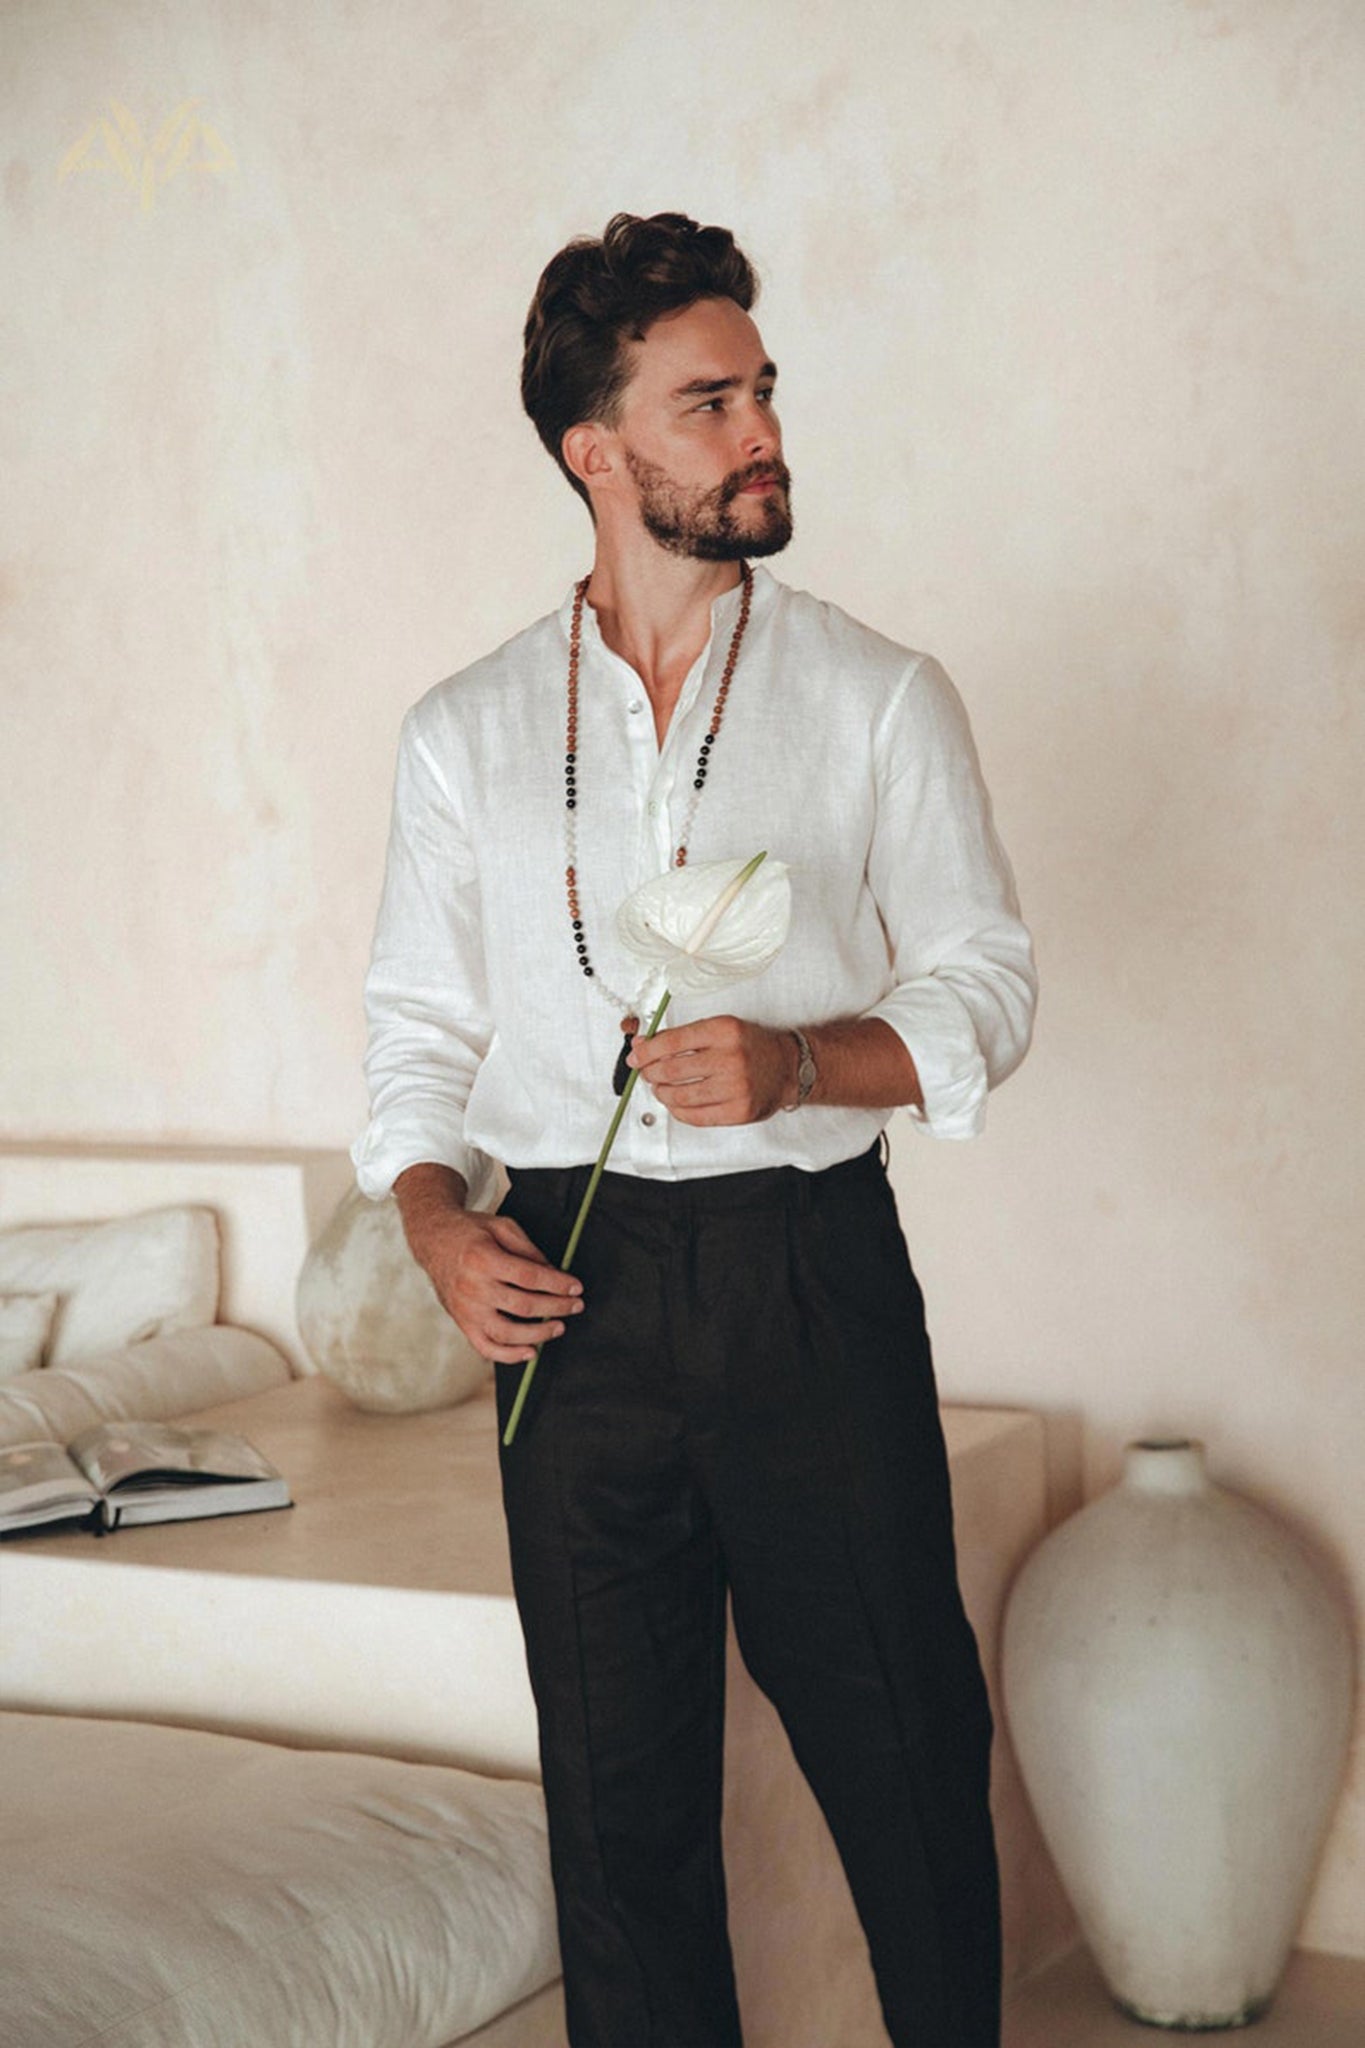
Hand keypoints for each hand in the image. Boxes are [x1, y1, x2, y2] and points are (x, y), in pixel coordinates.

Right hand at [406, 1204, 584, 1364]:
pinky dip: (510, 1356)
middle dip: (556, 1307)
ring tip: (559, 1327)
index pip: (529, 1276)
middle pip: (523, 1305)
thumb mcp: (501, 1226)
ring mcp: (466, 1310)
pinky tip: (531, 1352)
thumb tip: (553, 1272)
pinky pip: (486, 1348)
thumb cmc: (471, 1232)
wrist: (433, 1241)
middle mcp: (472, 1287)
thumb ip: (528, 1249)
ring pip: (507, 1333)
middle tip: (576, 1305)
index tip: (576, 1287)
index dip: (557, 1284)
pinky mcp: (462, 1324)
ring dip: (539, 1334)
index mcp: (482, 1258)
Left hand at [627, 1014, 796, 1124]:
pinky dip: (677, 1109)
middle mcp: (731, 1058)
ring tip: (661, 1087)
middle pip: (671, 1070)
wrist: (788, 1067)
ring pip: (679, 1095)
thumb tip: (642, 1044)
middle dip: (650, 1072)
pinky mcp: (738, 1111)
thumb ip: (682, 1036)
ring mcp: (735, 1087)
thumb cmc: (750, 1046)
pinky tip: (676, 1102)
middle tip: (646, 1072)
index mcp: (724, 1030)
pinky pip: (694, 1116)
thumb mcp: (719, 1028)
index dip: (646, 1050)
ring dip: (661, 1092)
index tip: (636, 1055)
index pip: (672, 1042)